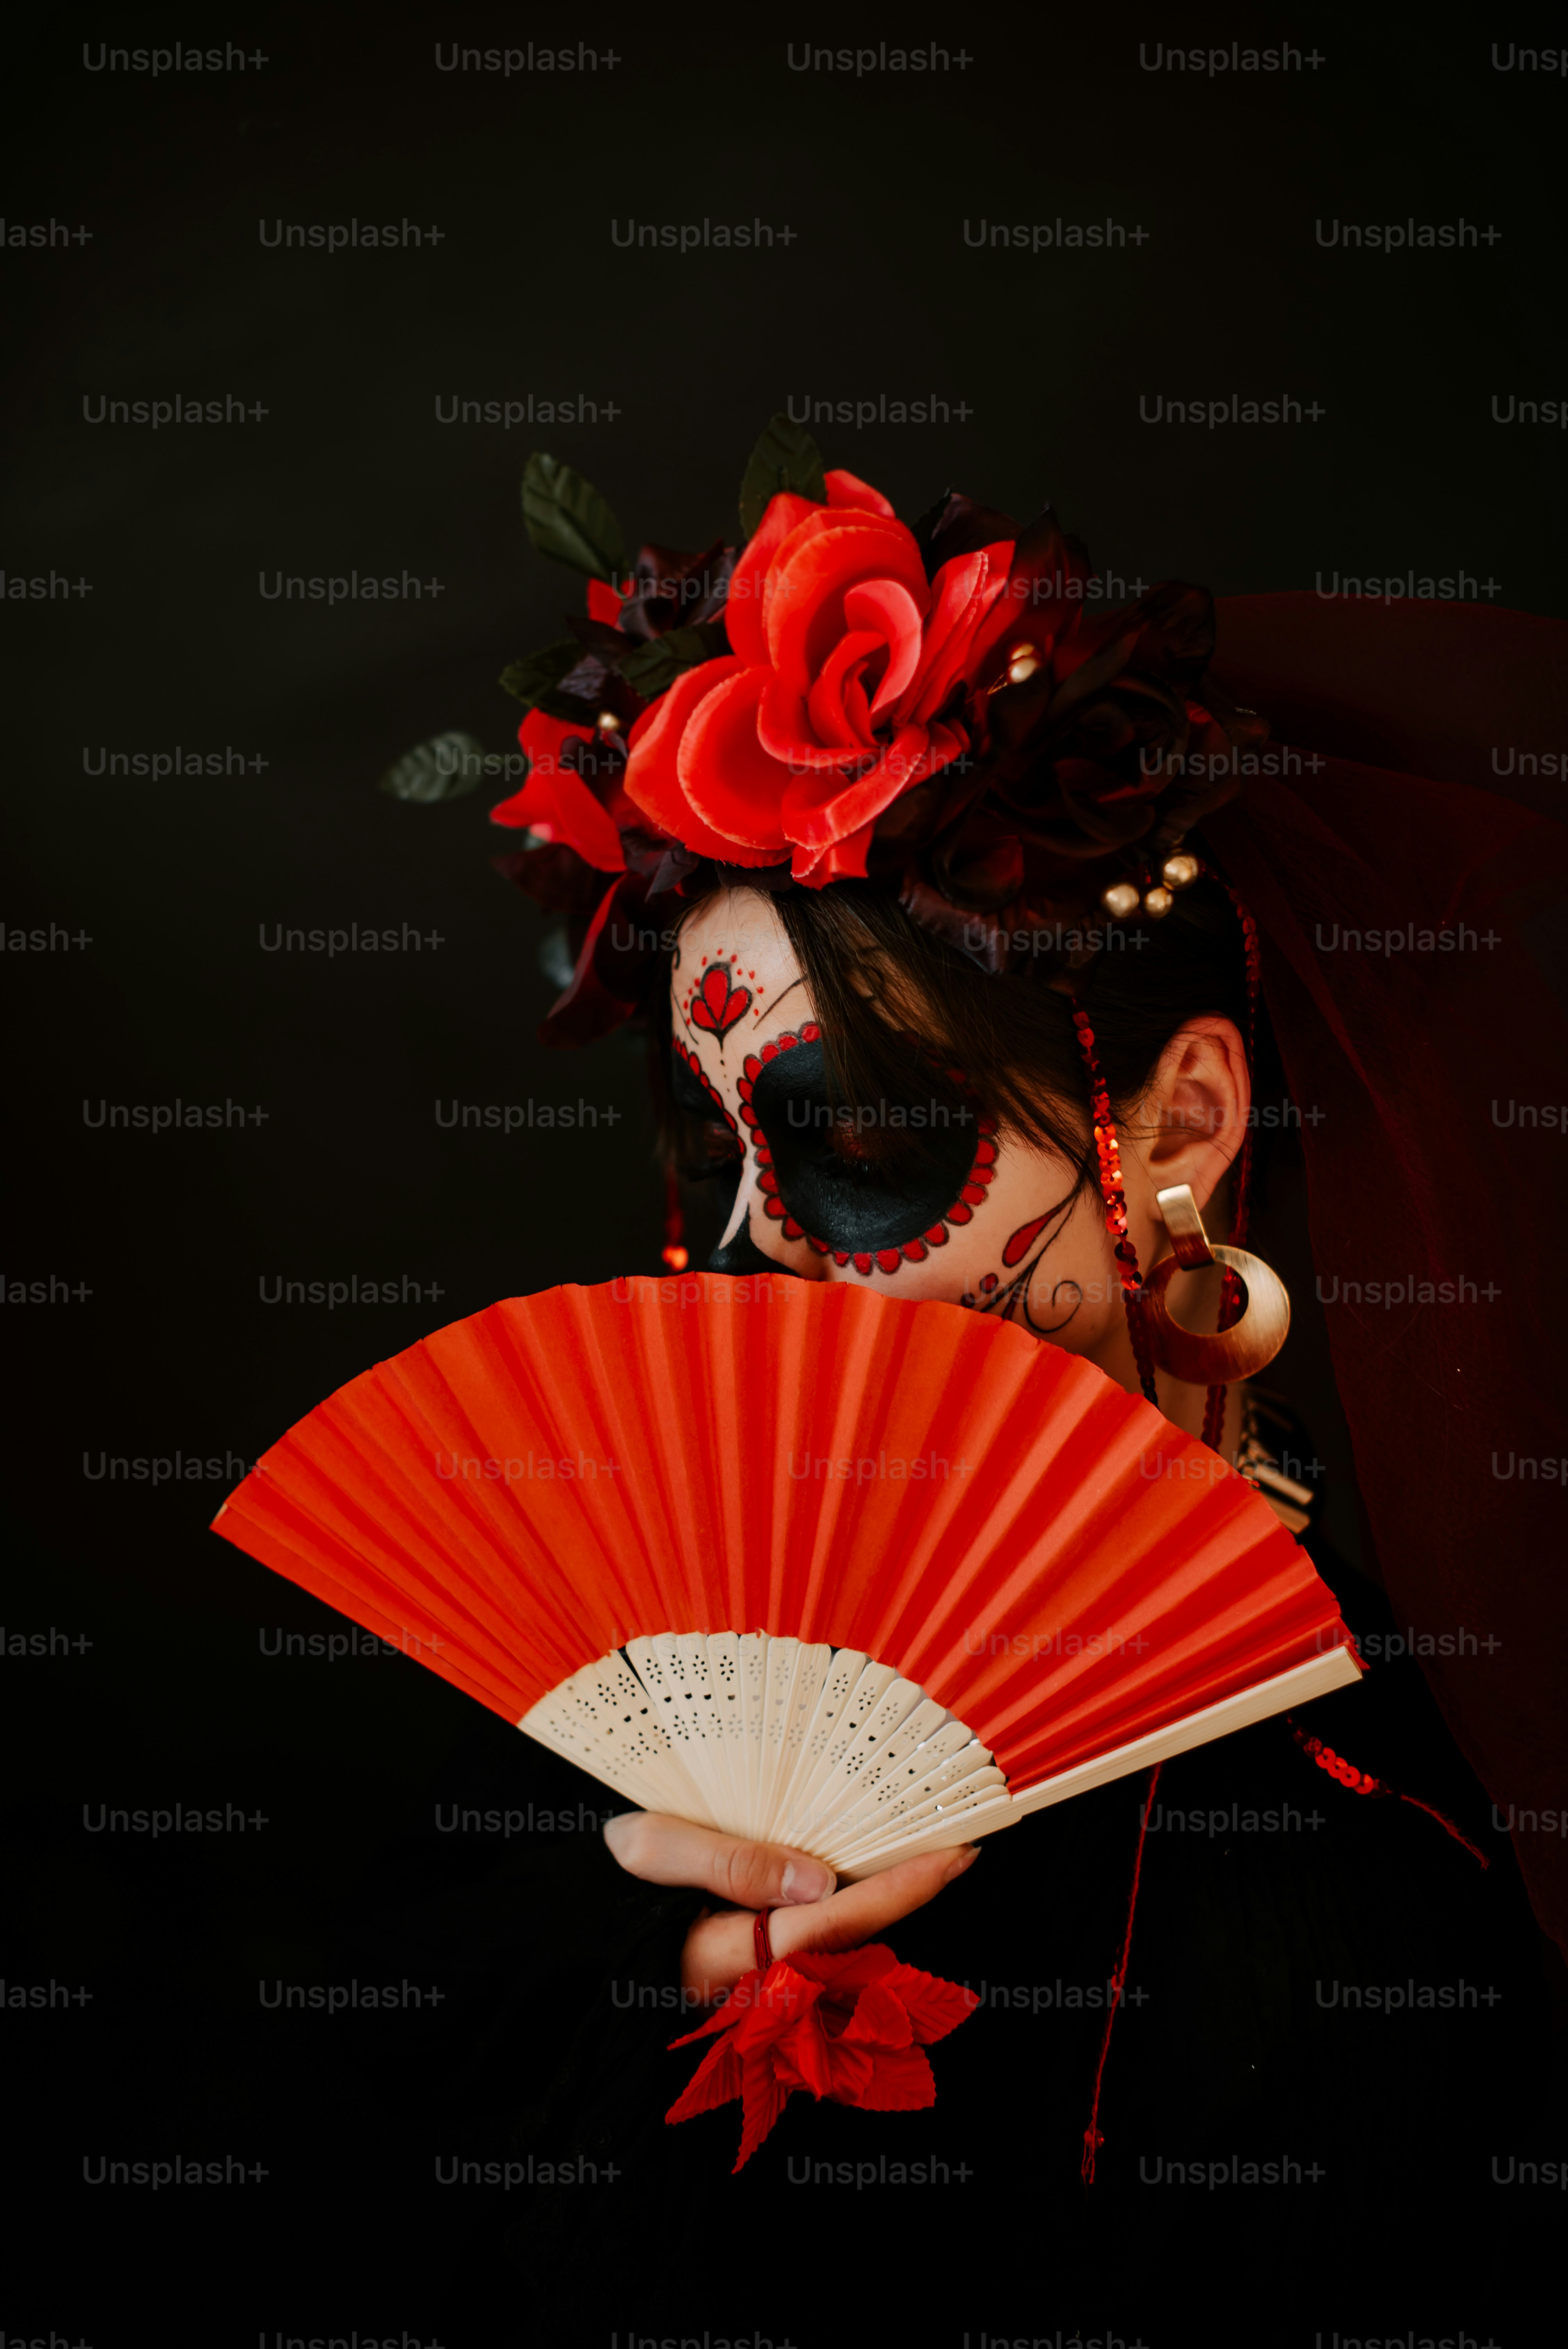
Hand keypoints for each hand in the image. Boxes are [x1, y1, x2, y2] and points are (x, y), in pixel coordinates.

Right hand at [603, 1811, 979, 2004]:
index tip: (957, 1853)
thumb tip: (820, 1880)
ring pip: (833, 1955)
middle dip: (909, 1898)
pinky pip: (806, 1953)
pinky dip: (844, 1919)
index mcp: (720, 1950)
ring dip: (882, 1910)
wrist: (540, 1941)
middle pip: (850, 1945)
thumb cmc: (586, 1885)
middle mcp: (741, 1986)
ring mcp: (740, 1991)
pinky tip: (857, 1882)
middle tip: (961, 1847)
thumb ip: (729, 1862)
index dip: (901, 1889)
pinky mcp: (735, 1981)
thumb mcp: (646, 1850)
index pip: (834, 1922)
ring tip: (925, 1858)